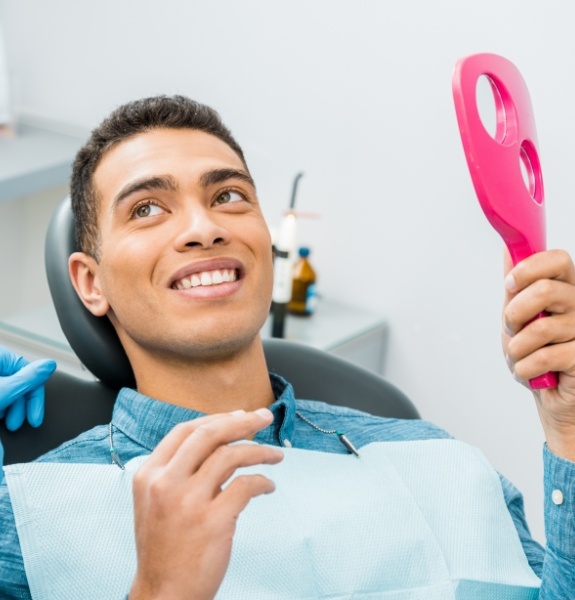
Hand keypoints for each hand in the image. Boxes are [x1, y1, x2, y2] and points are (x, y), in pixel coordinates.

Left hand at [0, 348, 55, 430]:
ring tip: (3, 423)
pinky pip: (0, 392)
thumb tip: (51, 363)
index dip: (34, 399)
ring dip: (8, 408)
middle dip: (18, 406)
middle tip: (13, 425)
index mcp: (0, 356)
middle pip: (16, 382)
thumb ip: (28, 379)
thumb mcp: (3, 391)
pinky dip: (0, 405)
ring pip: (6, 389)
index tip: (35, 420)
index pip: (29, 374)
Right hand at [128, 408, 282, 599]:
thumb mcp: (157, 501)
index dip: (217, 418)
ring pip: (230, 455)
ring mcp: (188, 501)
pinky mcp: (212, 521)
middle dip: (242, 421)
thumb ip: (181, 471)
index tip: (240, 415)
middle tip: (265, 417)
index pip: (185, 430)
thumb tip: (223, 443)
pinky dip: (262, 481)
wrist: (164, 594)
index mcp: (149, 474)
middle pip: (209, 434)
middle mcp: (165, 482)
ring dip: (259, 451)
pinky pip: (246, 486)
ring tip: (276, 455)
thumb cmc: (165, 547)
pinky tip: (268, 486)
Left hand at [502, 249, 574, 460]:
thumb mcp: (518, 316)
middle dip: (514, 313)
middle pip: (545, 290)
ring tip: (519, 357)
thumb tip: (508, 249)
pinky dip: (525, 368)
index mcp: (566, 289)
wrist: (550, 398)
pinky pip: (545, 357)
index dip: (529, 269)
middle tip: (511, 329)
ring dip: (516, 348)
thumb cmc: (535, 353)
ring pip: (541, 327)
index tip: (509, 286)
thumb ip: (516, 286)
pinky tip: (529, 373)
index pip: (558, 259)